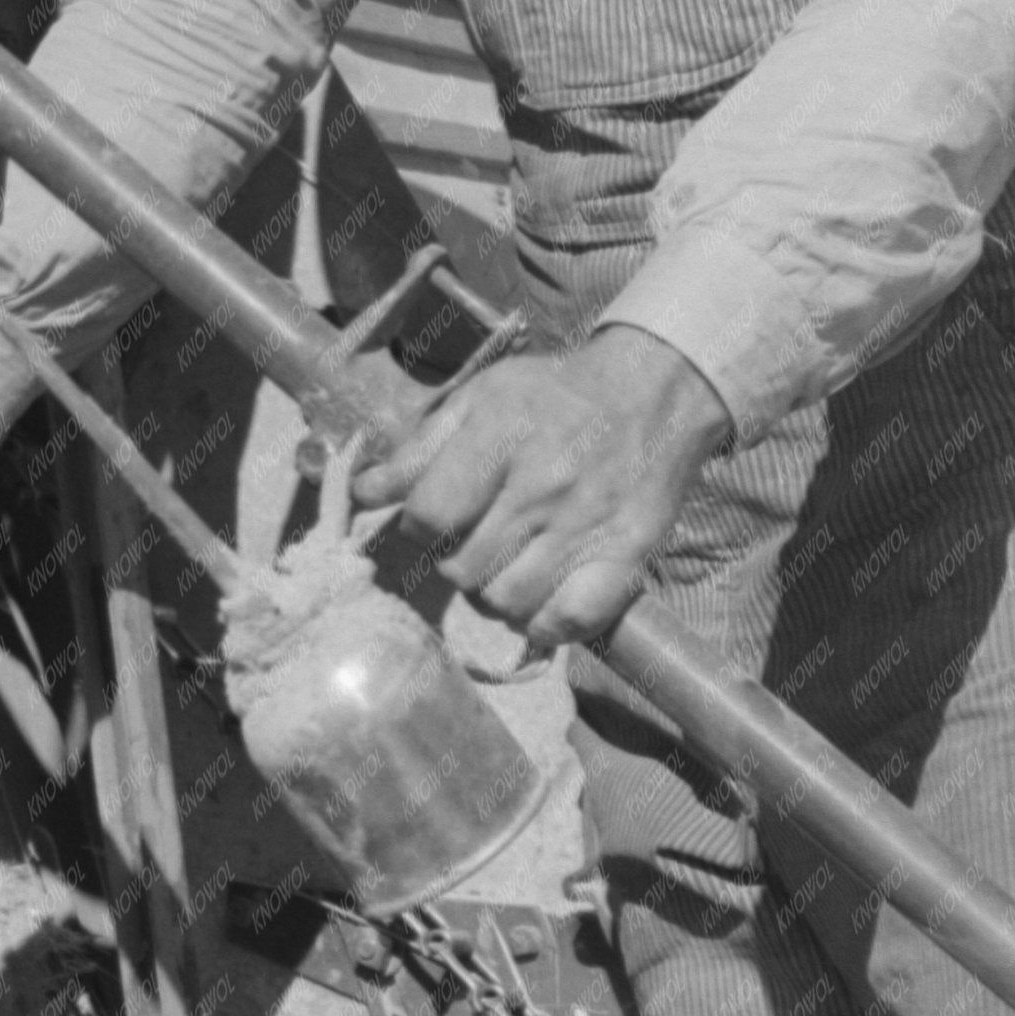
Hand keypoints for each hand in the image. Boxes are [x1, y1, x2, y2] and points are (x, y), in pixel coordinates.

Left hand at [350, 327, 729, 644]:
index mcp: (502, 437)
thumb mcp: (480, 400)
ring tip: (505, 565)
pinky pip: (569, 620)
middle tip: (472, 542)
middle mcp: (544, 485)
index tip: (431, 520)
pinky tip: (539, 599)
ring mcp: (587, 525)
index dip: (418, 527)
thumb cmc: (553, 396)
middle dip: (454, 561)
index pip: (430, 514)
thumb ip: (418, 450)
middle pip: (464, 567)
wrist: (653, 393)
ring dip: (494, 593)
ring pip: (508, 601)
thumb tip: (361, 493)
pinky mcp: (626, 555)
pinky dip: (545, 623)